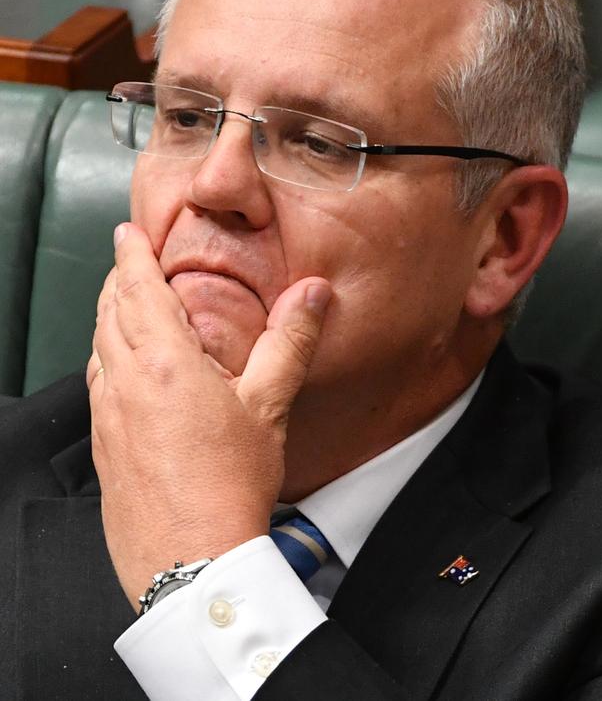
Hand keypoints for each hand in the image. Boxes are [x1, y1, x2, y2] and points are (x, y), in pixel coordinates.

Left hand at [87, 223, 330, 609]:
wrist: (192, 562)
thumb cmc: (229, 486)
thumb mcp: (269, 407)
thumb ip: (289, 341)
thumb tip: (312, 292)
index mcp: (163, 363)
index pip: (136, 288)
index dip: (130, 253)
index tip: (127, 231)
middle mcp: (125, 383)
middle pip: (109, 312)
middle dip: (117, 278)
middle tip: (130, 261)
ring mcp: (108, 416)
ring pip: (97, 346)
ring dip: (108, 316)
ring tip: (125, 307)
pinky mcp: (103, 446)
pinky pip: (96, 383)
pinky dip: (105, 357)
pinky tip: (122, 370)